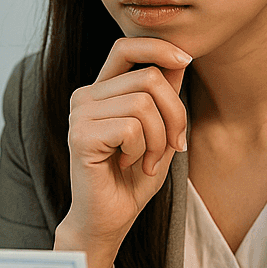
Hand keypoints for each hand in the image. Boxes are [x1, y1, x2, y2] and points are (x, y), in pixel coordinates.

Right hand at [55, 38, 190, 267]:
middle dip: (175, 113)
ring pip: (143, 103)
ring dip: (159, 138)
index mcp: (102, 90)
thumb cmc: (131, 178)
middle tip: (173, 145)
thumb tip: (180, 58)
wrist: (108, 220)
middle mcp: (86, 96)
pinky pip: (131, 128)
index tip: (186, 60)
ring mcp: (80, 114)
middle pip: (149, 78)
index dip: (158, 46)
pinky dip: (142, 150)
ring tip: (147, 160)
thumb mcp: (160, 131)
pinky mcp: (81, 136)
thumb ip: (165, 97)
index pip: (126, 47)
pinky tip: (129, 164)